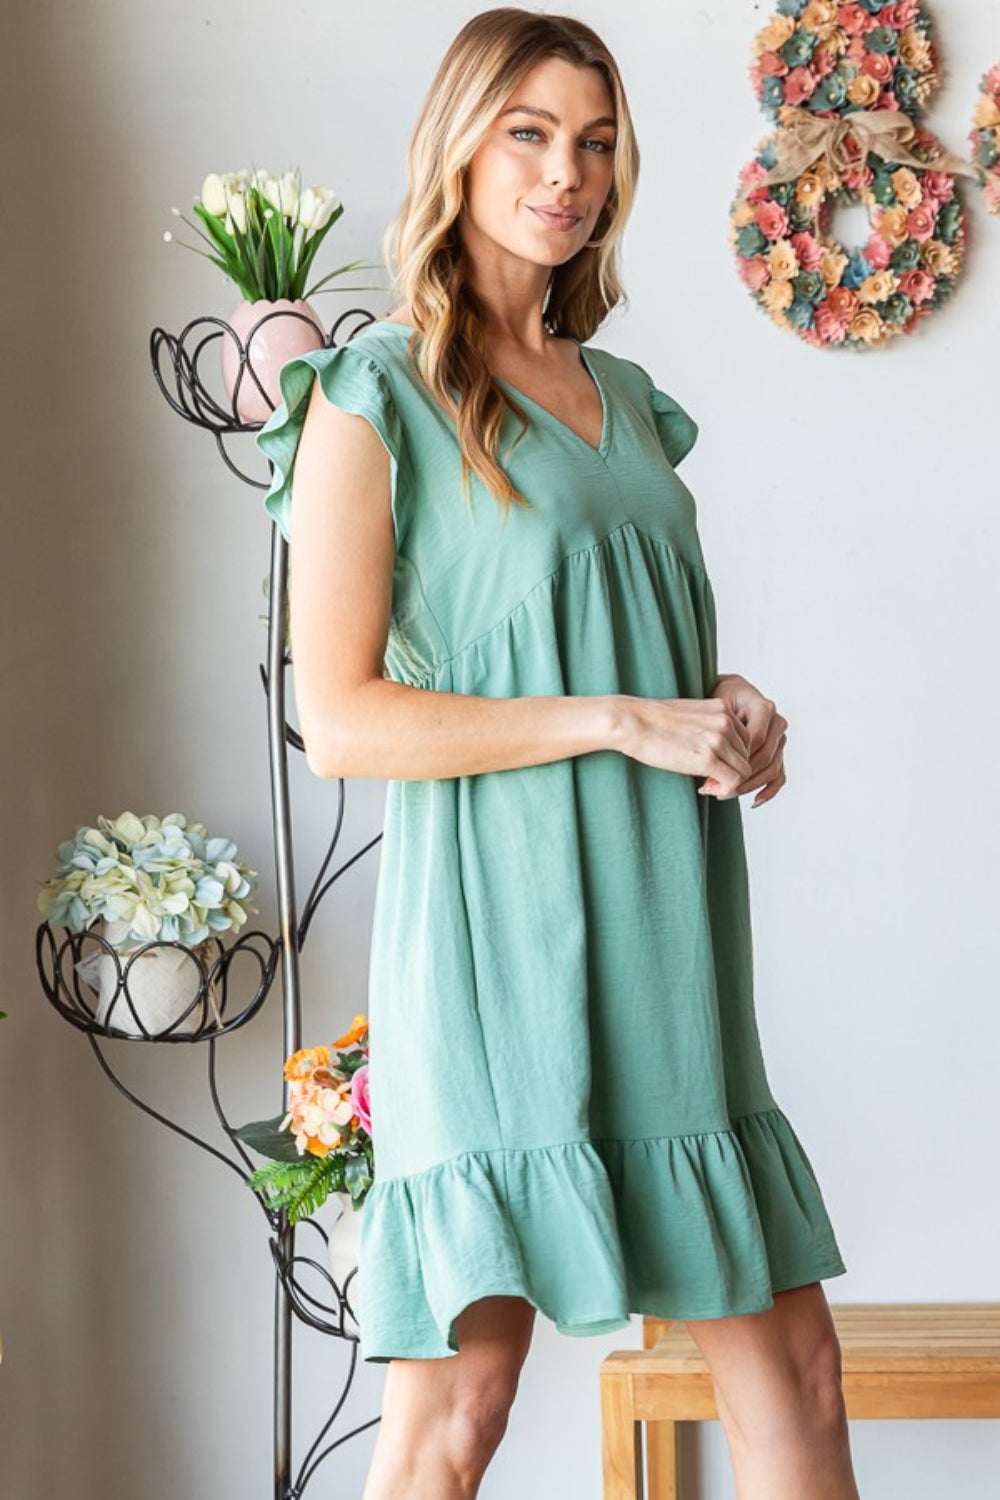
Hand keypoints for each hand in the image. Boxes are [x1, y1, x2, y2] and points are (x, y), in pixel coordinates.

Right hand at [615, 693, 754, 793]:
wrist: (632, 722)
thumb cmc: (652, 721)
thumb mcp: (690, 716)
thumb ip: (710, 729)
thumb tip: (719, 753)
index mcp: (723, 708)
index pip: (746, 740)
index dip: (732, 757)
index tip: (713, 766)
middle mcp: (725, 722)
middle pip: (747, 757)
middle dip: (732, 772)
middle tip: (709, 780)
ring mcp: (718, 740)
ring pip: (744, 772)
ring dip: (728, 783)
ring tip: (706, 784)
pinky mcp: (707, 758)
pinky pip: (733, 782)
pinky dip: (723, 790)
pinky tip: (704, 789)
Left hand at [702, 673, 787, 807]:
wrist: (731, 694)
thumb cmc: (721, 698)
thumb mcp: (717, 707)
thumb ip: (722, 728)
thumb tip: (719, 761)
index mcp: (764, 708)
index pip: (755, 740)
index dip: (736, 758)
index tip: (713, 771)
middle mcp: (777, 723)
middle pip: (764, 757)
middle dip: (741, 776)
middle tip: (717, 788)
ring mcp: (780, 739)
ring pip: (772, 769)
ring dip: (750, 786)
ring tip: (726, 794)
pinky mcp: (778, 753)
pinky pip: (779, 775)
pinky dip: (769, 790)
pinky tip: (754, 801)